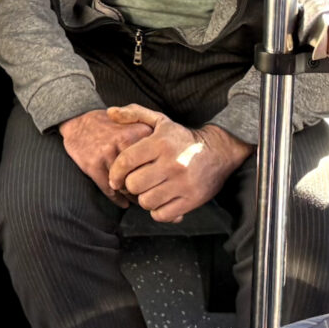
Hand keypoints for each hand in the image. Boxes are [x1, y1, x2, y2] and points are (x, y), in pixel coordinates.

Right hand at [59, 107, 155, 205]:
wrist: (78, 121)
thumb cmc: (112, 127)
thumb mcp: (137, 126)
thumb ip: (155, 142)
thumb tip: (169, 172)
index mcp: (140, 131)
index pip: (158, 162)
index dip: (159, 174)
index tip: (159, 182)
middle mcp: (125, 141)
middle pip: (144, 175)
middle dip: (146, 186)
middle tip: (148, 193)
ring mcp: (108, 153)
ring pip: (127, 185)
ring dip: (132, 194)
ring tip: (135, 197)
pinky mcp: (93, 164)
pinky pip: (111, 190)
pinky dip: (118, 199)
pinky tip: (122, 201)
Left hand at [107, 104, 249, 222]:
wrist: (219, 151)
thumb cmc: (181, 138)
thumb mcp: (160, 121)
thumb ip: (134, 114)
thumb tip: (110, 112)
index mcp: (160, 143)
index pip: (126, 160)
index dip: (115, 172)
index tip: (114, 178)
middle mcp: (172, 163)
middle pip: (134, 184)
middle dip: (130, 185)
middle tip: (135, 183)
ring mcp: (183, 183)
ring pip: (147, 201)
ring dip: (144, 198)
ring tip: (149, 191)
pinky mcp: (192, 199)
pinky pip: (162, 215)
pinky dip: (157, 211)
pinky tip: (161, 200)